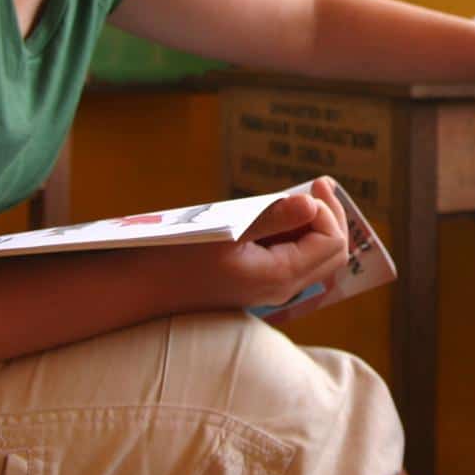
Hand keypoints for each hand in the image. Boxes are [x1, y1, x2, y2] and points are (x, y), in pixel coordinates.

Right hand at [158, 178, 349, 312]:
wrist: (142, 287)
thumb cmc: (177, 257)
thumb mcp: (225, 231)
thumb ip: (272, 219)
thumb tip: (311, 205)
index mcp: (278, 276)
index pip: (331, 242)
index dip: (328, 212)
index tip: (311, 185)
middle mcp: (282, 289)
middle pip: (333, 254)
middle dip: (332, 217)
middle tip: (318, 185)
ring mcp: (271, 289)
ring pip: (317, 258)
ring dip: (316, 225)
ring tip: (302, 195)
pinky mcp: (259, 284)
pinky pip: (296, 260)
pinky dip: (299, 234)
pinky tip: (283, 214)